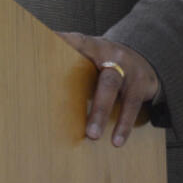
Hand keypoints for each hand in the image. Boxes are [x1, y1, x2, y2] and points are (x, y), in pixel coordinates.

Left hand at [57, 31, 159, 147]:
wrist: (144, 61)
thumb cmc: (106, 63)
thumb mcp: (92, 56)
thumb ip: (73, 62)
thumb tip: (38, 77)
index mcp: (94, 46)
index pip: (77, 41)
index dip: (63, 41)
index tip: (47, 42)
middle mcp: (112, 54)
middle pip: (90, 66)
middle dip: (80, 88)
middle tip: (65, 109)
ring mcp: (128, 69)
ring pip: (111, 88)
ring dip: (101, 113)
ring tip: (92, 135)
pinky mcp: (141, 84)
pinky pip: (132, 106)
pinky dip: (123, 126)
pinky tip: (116, 141)